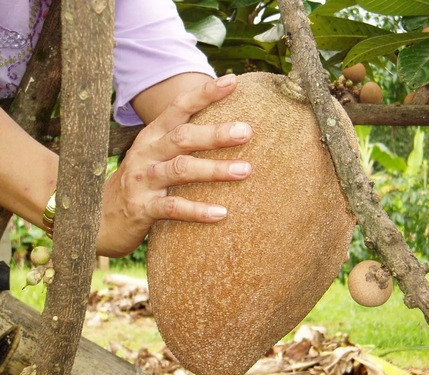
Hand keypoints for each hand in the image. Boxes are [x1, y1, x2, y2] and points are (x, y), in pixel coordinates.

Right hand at [97, 75, 252, 256]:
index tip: (232, 81)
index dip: (204, 94)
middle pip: (182, 137)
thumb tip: (227, 129)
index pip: (179, 108)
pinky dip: (198, 210)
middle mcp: (147, 153)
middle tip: (246, 131)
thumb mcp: (155, 156)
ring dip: (214, 169)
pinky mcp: (142, 208)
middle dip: (215, 133)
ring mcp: (143, 180)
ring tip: (245, 170)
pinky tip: (222, 213)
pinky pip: (173, 208)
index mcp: (153, 136)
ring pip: (181, 169)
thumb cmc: (140, 182)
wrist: (98, 217)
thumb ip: (181, 143)